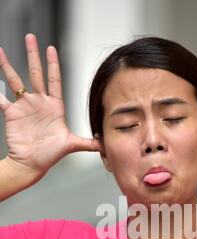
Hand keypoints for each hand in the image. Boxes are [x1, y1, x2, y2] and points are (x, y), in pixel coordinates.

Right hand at [0, 34, 101, 175]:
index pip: (54, 80)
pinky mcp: (11, 113)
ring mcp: (24, 107)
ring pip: (15, 80)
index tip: (51, 48)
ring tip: (1, 50)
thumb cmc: (50, 155)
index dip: (53, 64)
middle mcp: (39, 103)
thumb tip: (106, 144)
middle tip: (31, 37)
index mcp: (54, 107)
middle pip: (35, 74)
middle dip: (33, 55)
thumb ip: (89, 143)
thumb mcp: (71, 145)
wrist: (31, 164)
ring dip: (8, 65)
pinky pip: (1, 98)